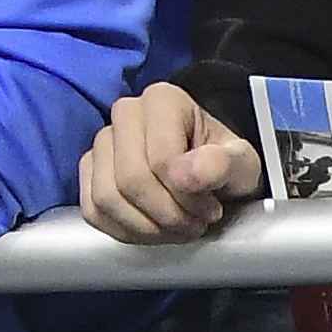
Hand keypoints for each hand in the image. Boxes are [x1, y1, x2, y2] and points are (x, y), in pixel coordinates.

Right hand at [79, 81, 265, 241]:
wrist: (208, 172)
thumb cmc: (223, 163)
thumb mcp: (242, 164)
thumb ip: (223, 164)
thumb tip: (187, 174)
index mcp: (163, 101)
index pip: (161, 159)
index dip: (186, 197)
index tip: (211, 210)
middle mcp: (126, 114)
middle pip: (130, 180)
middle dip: (166, 215)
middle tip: (194, 224)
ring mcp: (103, 142)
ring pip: (107, 198)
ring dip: (146, 227)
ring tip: (176, 228)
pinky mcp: (90, 170)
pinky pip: (92, 211)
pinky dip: (124, 231)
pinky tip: (153, 230)